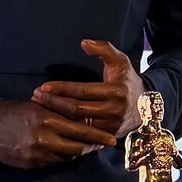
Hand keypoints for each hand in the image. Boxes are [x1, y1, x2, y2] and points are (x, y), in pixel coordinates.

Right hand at [0, 99, 116, 168]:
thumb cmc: (15, 112)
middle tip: (105, 145)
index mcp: (47, 119)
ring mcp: (38, 153)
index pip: (79, 129)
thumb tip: (80, 118)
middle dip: (93, 146)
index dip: (97, 135)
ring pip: (68, 156)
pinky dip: (64, 157)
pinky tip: (69, 152)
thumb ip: (58, 112)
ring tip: (89, 148)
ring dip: (80, 152)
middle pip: (77, 146)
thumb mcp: (37, 106)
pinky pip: (55, 163)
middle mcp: (44, 138)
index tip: (111, 138)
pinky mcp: (32, 164)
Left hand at [31, 39, 145, 138]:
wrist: (146, 107)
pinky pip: (82, 135)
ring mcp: (110, 127)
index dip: (61, 89)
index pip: (83, 91)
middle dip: (54, 103)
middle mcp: (113, 110)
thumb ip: (103, 49)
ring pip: (77, 124)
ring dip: (56, 116)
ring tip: (39, 108)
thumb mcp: (120, 60)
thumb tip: (83, 43)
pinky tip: (52, 121)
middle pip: (77, 109)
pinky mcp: (106, 137)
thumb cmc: (127, 80)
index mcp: (115, 91)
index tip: (43, 87)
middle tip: (36, 97)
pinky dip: (66, 128)